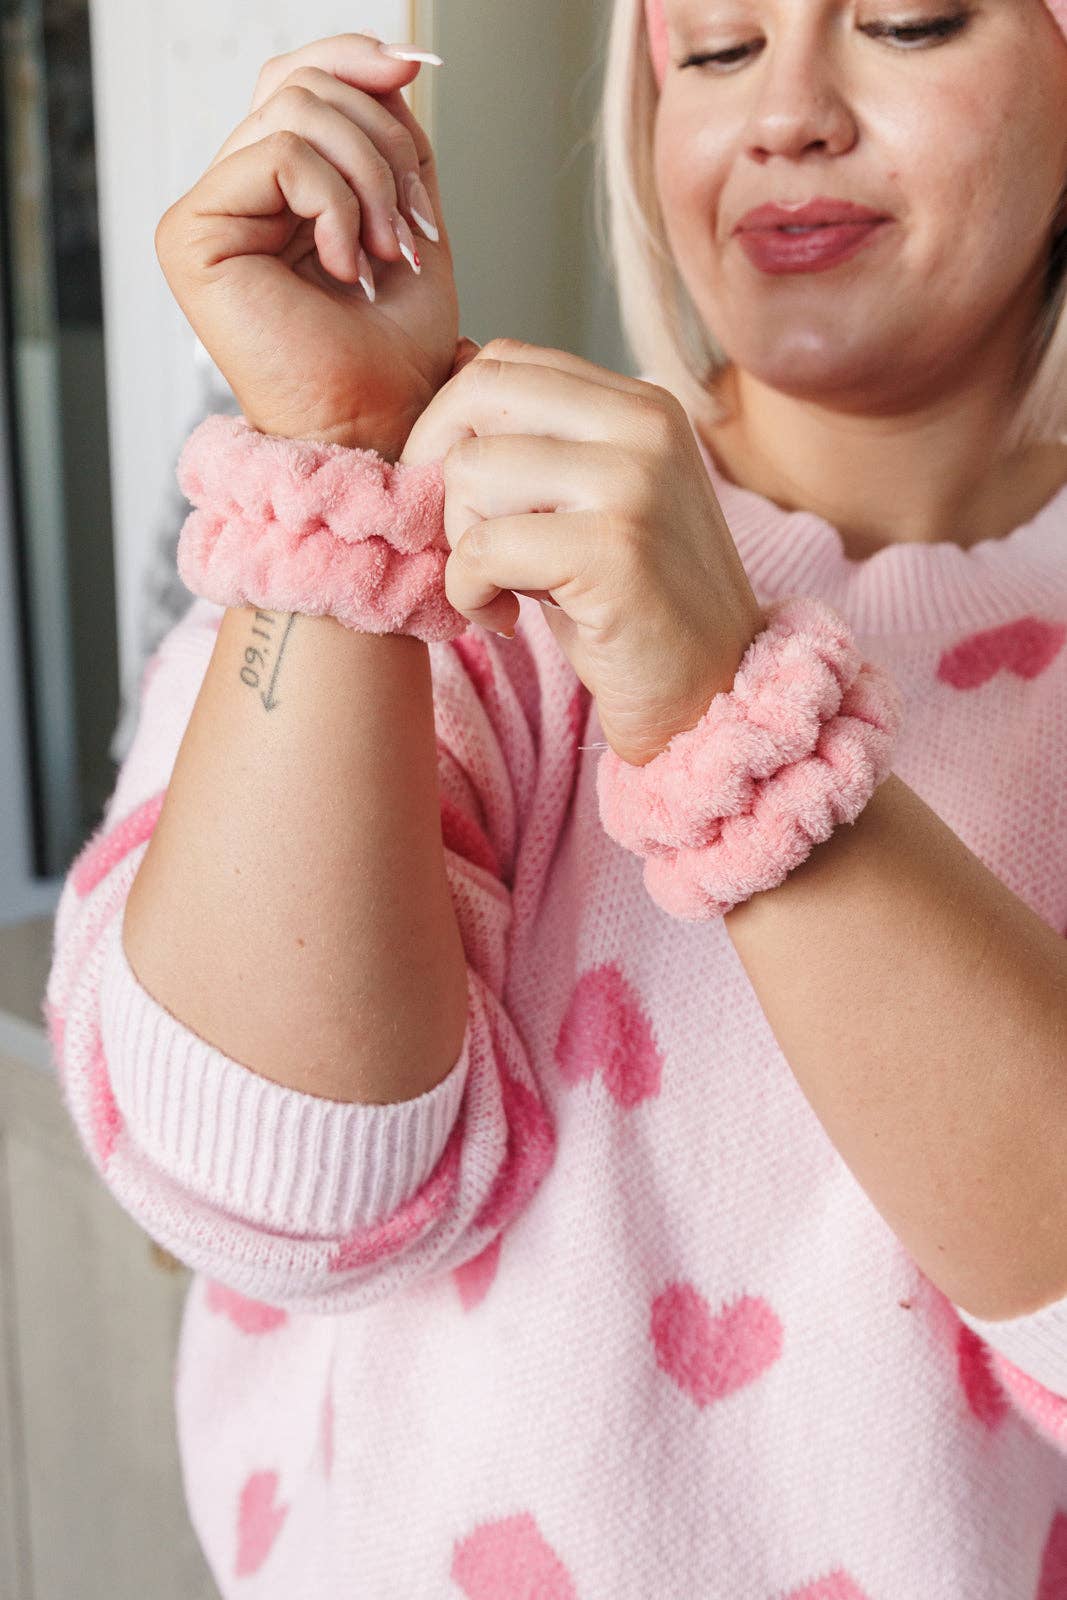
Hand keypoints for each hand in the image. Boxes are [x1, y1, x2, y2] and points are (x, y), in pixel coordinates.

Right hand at [154, 32, 459, 456]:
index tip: (414, 69)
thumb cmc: (394, 351)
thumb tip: (389, 62)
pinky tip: (348, 265)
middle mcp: (233, 195)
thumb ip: (390, 137)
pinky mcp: (192, 235)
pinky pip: (280, 157)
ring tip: (386, 252)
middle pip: (299, 85)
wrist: (380, 422)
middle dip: (379, 142)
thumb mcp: (409, 215)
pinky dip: (337, 204)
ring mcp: (207, 213)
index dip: (355, 58)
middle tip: (410, 226)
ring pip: (294, 112)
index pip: (297, 79)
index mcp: (276, 189)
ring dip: (368, 179)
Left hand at [399, 338, 766, 766]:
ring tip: (502, 586)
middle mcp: (645, 427)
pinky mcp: (613, 550)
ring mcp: (634, 483)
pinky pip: (482, 548)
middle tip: (464, 541)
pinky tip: (504, 619)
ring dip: (460, 543)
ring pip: (470, 471)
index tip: (456, 495)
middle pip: (478, 398)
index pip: (505, 362)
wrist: (711, 695)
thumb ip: (539, 441)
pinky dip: (469, 593)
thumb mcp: (592, 501)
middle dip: (443, 475)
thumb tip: (449, 374)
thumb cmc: (634, 606)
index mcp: (643, 405)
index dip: (449, 423)